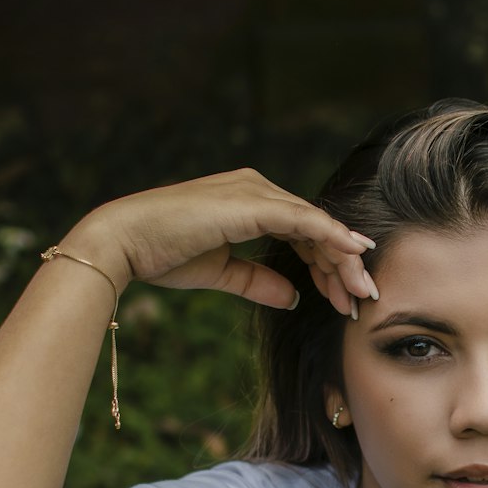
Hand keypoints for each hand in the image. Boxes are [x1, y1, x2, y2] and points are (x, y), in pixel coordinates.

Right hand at [64, 168, 376, 315]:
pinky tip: (352, 256)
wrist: (124, 242)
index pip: (303, 232)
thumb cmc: (162, 254)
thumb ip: (259, 281)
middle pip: (315, 228)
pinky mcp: (251, 202)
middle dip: (342, 266)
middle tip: (364, 298)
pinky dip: (330, 238)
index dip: (327, 264)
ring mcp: (254, 190)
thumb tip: (293, 297)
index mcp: (249, 202)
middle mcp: (256, 188)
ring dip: (341, 259)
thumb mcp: (221, 272)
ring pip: (315, 225)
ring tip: (361, 291)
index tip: (345, 296)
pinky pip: (303, 220)